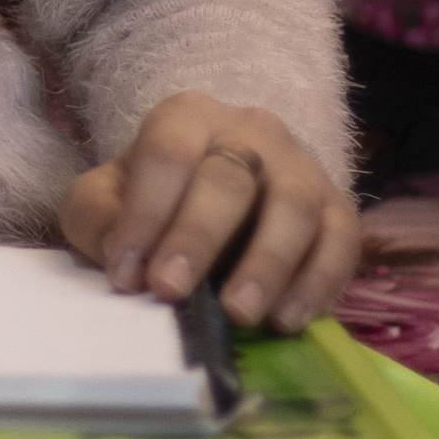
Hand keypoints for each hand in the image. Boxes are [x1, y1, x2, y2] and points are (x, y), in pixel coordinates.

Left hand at [59, 95, 358, 335]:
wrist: (217, 199)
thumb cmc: (156, 199)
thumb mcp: (107, 198)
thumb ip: (97, 215)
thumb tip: (122, 257)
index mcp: (188, 118)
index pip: (169, 151)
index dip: (147, 211)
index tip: (128, 274)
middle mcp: (252, 132)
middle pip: (231, 177)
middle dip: (198, 236)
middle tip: (171, 291)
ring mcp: (302, 168)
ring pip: (294, 205)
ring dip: (266, 263)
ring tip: (239, 314)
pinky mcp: (338, 210)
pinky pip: (341, 241)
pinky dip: (317, 283)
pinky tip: (286, 320)